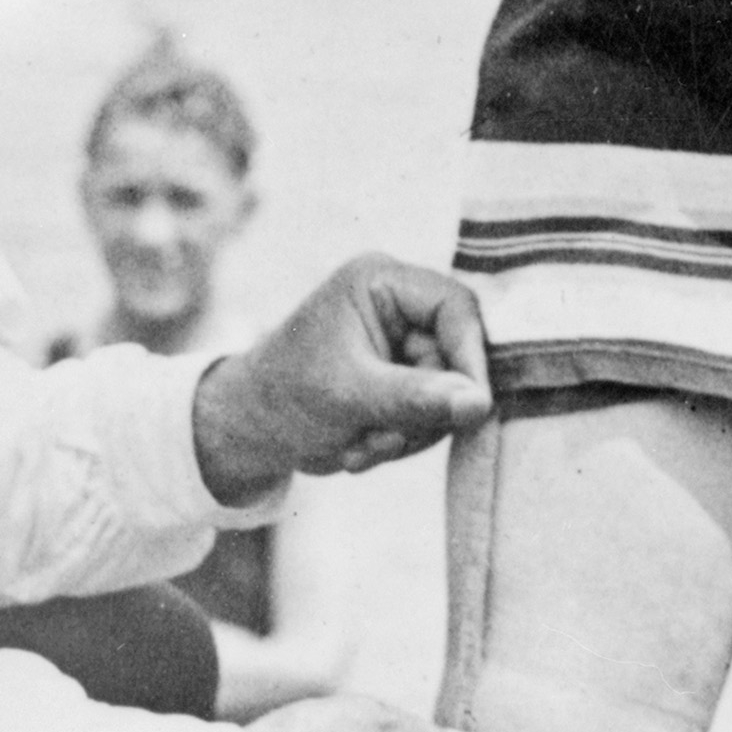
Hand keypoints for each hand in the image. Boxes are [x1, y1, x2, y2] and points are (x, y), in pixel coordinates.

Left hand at [191, 255, 491, 500]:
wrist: (250, 431)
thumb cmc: (286, 396)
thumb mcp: (350, 395)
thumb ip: (416, 397)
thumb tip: (481, 404)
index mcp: (382, 282)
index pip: (456, 307)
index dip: (470, 358)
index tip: (472, 409)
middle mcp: (400, 306)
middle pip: (457, 357)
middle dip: (424, 411)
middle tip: (383, 440)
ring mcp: (405, 345)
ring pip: (450, 394)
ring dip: (411, 433)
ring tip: (361, 447)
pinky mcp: (406, 380)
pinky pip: (435, 415)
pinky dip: (403, 441)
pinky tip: (361, 449)